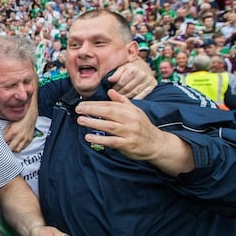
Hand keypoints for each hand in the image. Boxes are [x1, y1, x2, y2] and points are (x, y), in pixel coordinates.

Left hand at [3, 113, 34, 152]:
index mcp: (13, 131)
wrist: (30, 115)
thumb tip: (0, 137)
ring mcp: (25, 139)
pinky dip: (19, 147)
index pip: (4, 141)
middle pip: (10, 148)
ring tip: (10, 146)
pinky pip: (23, 147)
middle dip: (6, 147)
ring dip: (13, 149)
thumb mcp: (9, 123)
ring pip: (17, 150)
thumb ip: (5, 131)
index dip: (1, 142)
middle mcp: (20, 136)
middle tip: (4, 146)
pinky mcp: (29, 139)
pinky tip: (16, 144)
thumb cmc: (19, 118)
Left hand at [76, 90, 194, 175]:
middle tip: (78, 109)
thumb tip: (110, 91)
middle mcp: (130, 120)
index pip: (110, 105)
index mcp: (130, 110)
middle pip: (109, 112)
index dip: (95, 104)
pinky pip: (112, 141)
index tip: (82, 104)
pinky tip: (88, 137)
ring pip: (109, 126)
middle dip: (92, 109)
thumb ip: (122, 101)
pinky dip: (100, 139)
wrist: (156, 144)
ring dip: (93, 123)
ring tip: (80, 121)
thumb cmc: (143, 126)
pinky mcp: (127, 144)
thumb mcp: (135, 111)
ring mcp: (129, 132)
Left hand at [107, 59, 155, 99]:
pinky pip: (144, 94)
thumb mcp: (122, 67)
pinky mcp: (153, 84)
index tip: (111, 91)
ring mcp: (148, 80)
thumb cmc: (130, 68)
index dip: (115, 88)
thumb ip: (116, 74)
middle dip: (119, 93)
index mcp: (133, 69)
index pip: (121, 83)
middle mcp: (142, 74)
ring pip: (135, 92)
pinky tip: (131, 100)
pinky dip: (137, 99)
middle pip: (128, 88)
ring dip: (126, 97)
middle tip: (115, 97)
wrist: (143, 66)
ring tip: (121, 98)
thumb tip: (109, 79)